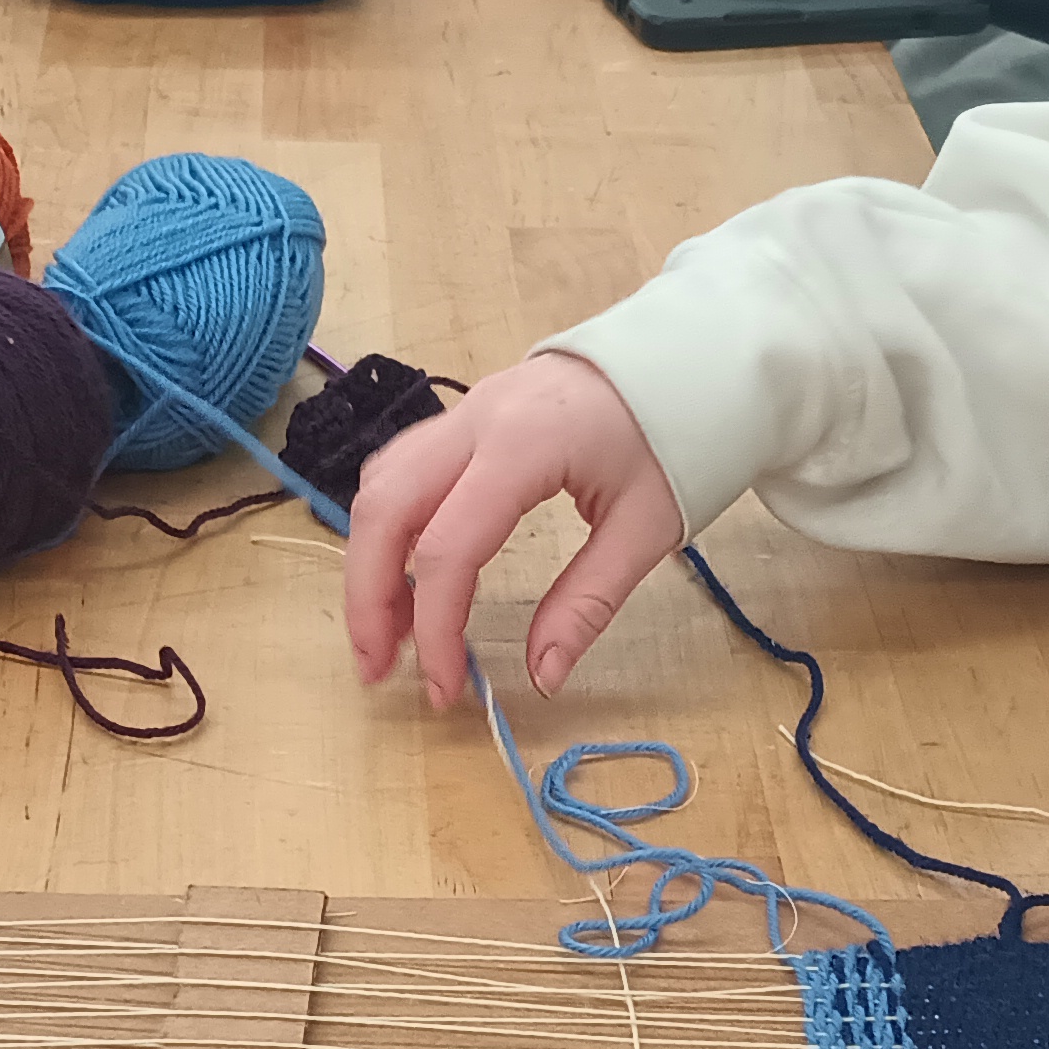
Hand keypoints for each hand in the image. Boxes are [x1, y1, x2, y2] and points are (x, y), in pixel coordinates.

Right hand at [341, 350, 681, 707]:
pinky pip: (401, 471)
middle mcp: (474, 420)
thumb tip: (543, 677)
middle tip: (378, 669)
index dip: (435, 628)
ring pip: (380, 487)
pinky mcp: (462, 417)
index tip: (445, 689)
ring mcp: (462, 411)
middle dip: (368, 598)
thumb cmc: (671, 438)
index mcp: (523, 446)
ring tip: (389, 634)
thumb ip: (587, 604)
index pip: (449, 549)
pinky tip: (407, 576)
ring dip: (371, 563)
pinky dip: (390, 529)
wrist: (681, 359)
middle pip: (385, 510)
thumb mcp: (644, 530)